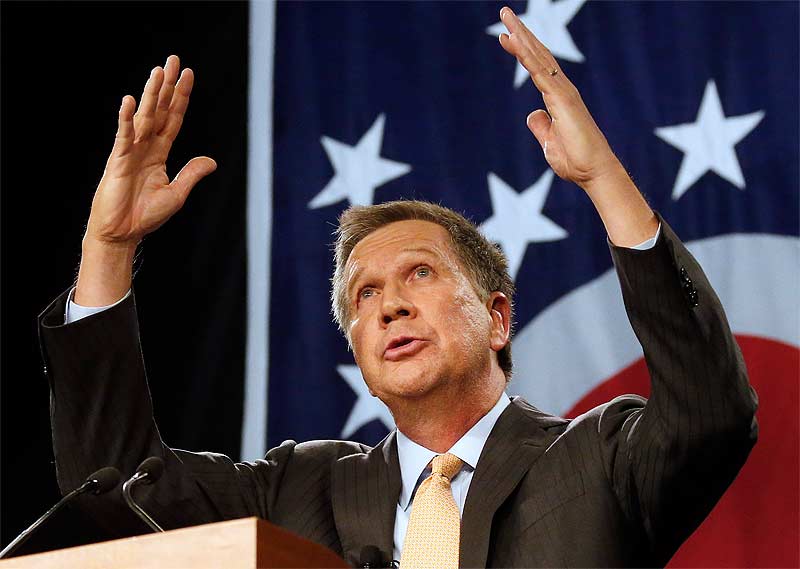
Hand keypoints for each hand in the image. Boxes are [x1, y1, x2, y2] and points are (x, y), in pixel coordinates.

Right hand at [84, 55, 215, 247]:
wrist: (121, 234)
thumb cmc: (145, 216)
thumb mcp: (176, 194)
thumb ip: (191, 174)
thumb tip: (212, 161)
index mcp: (159, 154)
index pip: (173, 119)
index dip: (181, 98)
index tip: (188, 75)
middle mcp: (145, 147)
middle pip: (159, 110)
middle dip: (167, 86)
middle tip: (173, 60)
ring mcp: (130, 152)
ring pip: (143, 118)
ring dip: (151, 95)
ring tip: (158, 72)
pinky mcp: (117, 162)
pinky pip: (123, 137)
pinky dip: (126, 120)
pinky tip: (130, 102)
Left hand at [497, 7, 621, 189]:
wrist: (593, 172)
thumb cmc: (576, 161)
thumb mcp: (548, 143)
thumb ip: (541, 126)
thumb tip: (533, 114)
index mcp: (557, 99)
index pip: (536, 68)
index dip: (521, 51)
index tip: (506, 37)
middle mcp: (562, 90)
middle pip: (537, 54)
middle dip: (521, 33)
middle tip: (504, 13)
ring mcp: (563, 92)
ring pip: (538, 57)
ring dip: (521, 36)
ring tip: (506, 16)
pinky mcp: (563, 98)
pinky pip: (540, 71)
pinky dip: (527, 54)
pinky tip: (515, 40)